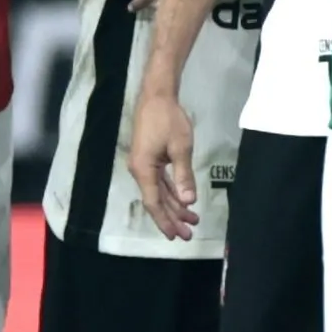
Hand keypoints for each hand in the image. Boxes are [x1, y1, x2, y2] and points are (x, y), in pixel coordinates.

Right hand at [126, 84, 200, 240]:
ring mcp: (144, 165)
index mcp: (143, 169)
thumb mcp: (181, 147)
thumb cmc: (168, 119)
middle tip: (188, 235)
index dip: (165, 220)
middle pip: (156, 201)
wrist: (157, 96)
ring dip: (174, 207)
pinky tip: (182, 202)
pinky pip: (160, 182)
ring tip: (191, 221)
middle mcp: (139, 170)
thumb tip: (188, 202)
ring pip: (159, 192)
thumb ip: (184, 175)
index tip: (175, 235)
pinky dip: (171, 192)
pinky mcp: (149, 159)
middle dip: (172, 218)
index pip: (153, 202)